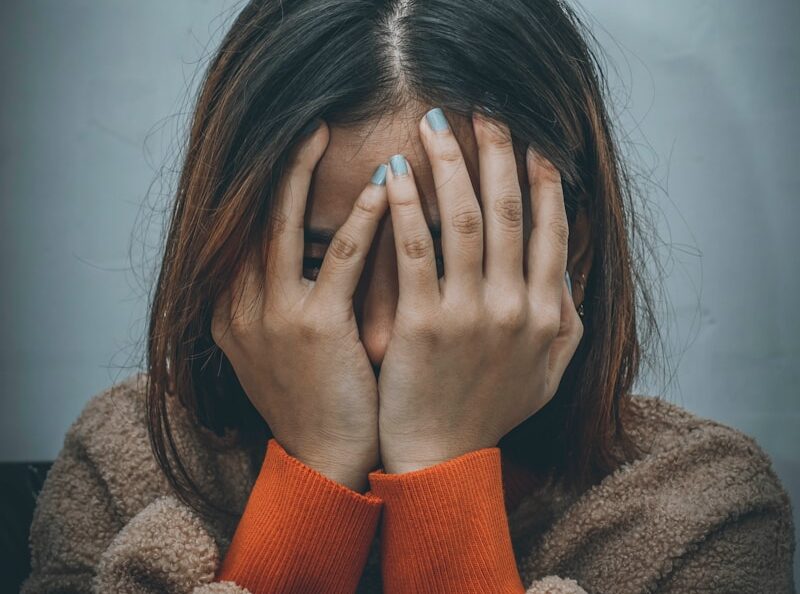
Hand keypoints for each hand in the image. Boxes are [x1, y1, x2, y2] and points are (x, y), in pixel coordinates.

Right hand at [211, 120, 388, 492]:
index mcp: (231, 308)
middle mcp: (239, 305)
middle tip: (304, 121)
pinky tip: (383, 188)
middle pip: (252, 216)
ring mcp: (272, 316)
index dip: (263, 185)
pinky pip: (338, 260)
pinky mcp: (313, 328)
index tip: (288, 148)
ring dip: (303, 174)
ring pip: (283, 226)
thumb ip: (282, 296)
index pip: (242, 230)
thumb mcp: (281, 345)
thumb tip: (311, 248)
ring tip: (325, 131)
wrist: (324, 459)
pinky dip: (360, 221)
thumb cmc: (316, 397)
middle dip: (276, 166)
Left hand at [377, 109, 583, 473]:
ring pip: (464, 219)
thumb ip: (566, 320)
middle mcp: (516, 306)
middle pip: (508, 211)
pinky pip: (415, 251)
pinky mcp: (424, 324)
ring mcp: (471, 314)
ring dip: (451, 164)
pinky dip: (405, 207)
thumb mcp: (547, 373)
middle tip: (484, 110)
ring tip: (435, 124)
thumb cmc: (489, 411)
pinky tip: (393, 172)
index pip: (550, 229)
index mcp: (548, 313)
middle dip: (497, 153)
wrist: (442, 458)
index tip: (530, 140)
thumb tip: (566, 269)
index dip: (542, 179)